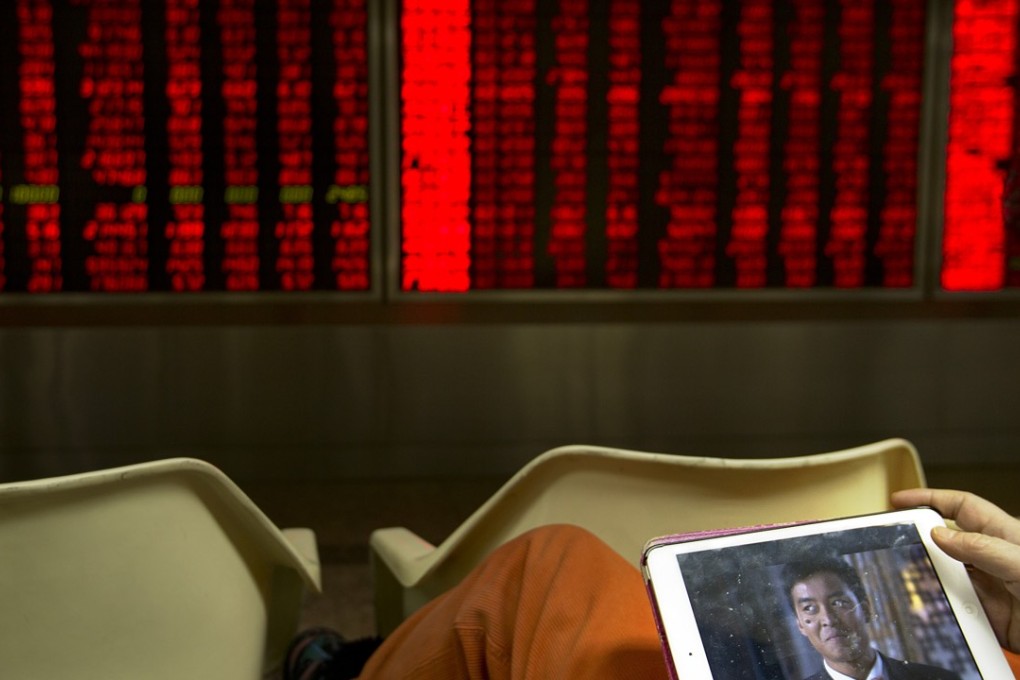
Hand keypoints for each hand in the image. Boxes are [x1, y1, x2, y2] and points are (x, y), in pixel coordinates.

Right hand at [891, 488, 1019, 652]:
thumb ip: (982, 547)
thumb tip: (940, 534)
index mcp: (1003, 535)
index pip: (960, 506)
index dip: (930, 498)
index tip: (900, 500)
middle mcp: (993, 560)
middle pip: (946, 542)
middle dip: (920, 541)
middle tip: (892, 543)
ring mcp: (991, 588)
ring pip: (947, 576)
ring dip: (929, 578)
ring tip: (907, 577)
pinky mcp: (991, 618)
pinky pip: (956, 609)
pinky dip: (943, 609)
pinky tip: (933, 608)